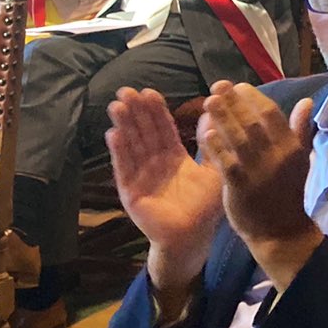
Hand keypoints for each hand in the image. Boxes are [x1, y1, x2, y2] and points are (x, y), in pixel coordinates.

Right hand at [106, 86, 225, 297]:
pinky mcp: (131, 192)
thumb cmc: (205, 206)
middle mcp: (154, 164)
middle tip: (126, 90)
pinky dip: (119, 151)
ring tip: (117, 105)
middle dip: (135, 112)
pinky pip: (125, 169)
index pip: (163, 129)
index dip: (156, 111)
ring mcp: (141, 177)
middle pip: (143, 133)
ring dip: (123, 126)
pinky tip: (113, 134)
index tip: (149, 91)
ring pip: (132, 146)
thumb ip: (214, 144)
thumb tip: (214, 114)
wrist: (193, 237)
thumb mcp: (214, 170)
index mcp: (173, 157)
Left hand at [197, 83, 319, 278]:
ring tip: (208, 101)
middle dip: (234, 101)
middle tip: (217, 85)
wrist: (281, 231)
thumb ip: (301, 129)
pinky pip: (226, 163)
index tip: (238, 86)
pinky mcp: (240, 187)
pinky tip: (206, 134)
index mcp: (291, 146)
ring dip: (222, 118)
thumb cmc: (288, 192)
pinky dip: (217, 147)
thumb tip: (306, 101)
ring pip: (238, 138)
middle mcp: (276, 155)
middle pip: (252, 121)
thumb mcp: (300, 159)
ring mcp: (258, 171)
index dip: (254, 97)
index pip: (271, 113)